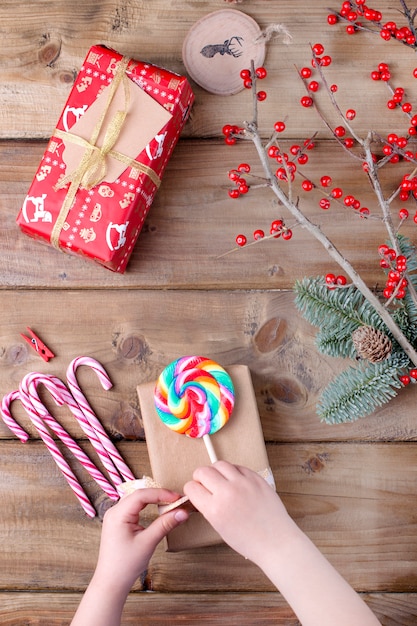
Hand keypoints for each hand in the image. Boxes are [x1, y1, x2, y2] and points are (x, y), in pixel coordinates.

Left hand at [71, 488, 188, 625]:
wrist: (111, 582)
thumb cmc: (126, 564)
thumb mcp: (148, 542)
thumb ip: (165, 524)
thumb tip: (183, 512)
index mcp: (118, 514)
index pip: (141, 495)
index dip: (160, 493)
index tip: (177, 497)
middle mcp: (114, 511)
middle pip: (138, 494)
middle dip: (157, 494)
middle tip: (175, 499)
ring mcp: (114, 516)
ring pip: (135, 499)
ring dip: (152, 498)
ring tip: (168, 502)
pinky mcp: (118, 522)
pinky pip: (133, 507)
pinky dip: (146, 505)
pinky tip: (156, 507)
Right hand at [183, 461, 295, 565]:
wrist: (275, 541)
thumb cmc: (248, 540)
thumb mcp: (220, 528)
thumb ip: (209, 508)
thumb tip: (202, 493)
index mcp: (215, 509)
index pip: (192, 488)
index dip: (191, 489)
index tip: (194, 491)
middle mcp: (227, 492)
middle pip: (203, 471)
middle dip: (199, 477)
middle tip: (204, 483)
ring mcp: (243, 483)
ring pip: (220, 464)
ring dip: (215, 471)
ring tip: (219, 479)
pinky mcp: (256, 478)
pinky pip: (238, 466)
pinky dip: (233, 471)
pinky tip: (234, 480)